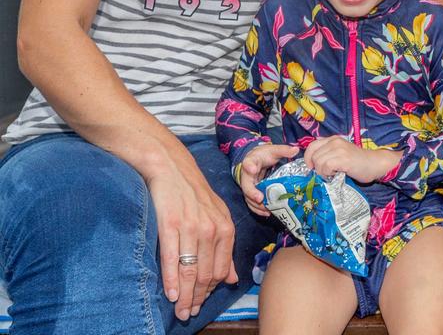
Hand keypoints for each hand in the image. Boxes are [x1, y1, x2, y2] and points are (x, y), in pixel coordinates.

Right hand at [147, 163, 238, 320]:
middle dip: (198, 298)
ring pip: (190, 270)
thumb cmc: (194, 194)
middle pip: (206, 274)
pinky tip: (171, 294)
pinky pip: (172, 258)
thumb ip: (225, 248)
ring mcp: (191, 227)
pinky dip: (172, 279)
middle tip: (188, 314)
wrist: (172, 167)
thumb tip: (233, 278)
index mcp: (225, 228)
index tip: (201, 303)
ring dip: (185, 295)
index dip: (211, 290)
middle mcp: (211, 229)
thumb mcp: (217, 216)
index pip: (221, 269)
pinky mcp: (170, 224)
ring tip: (180, 311)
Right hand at [237, 143, 299, 215]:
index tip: (253, 169)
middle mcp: (247, 175)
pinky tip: (267, 213)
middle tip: (260, 198)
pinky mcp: (252, 193)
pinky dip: (258, 209)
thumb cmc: (265, 155)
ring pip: (248, 197)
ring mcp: (248, 185)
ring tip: (267, 209)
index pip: (248, 163)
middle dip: (252, 192)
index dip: (250, 167)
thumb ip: (283, 150)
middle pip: (246, 185)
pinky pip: (252, 203)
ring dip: (256, 204)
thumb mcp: (273, 150)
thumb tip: (296, 150)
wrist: (257, 159)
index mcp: (251, 161)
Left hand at [304, 136, 401, 182]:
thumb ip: (328, 153)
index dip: (308, 158)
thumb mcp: (340, 153)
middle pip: (314, 155)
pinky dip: (328, 173)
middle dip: (316, 167)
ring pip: (318, 162)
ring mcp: (339, 149)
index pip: (312, 145)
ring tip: (332, 173)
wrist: (374, 163)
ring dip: (322, 172)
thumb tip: (312, 163)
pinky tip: (337, 174)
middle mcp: (335, 141)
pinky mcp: (343, 159)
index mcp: (333, 139)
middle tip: (326, 173)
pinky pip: (326, 166)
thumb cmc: (357, 162)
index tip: (311, 167)